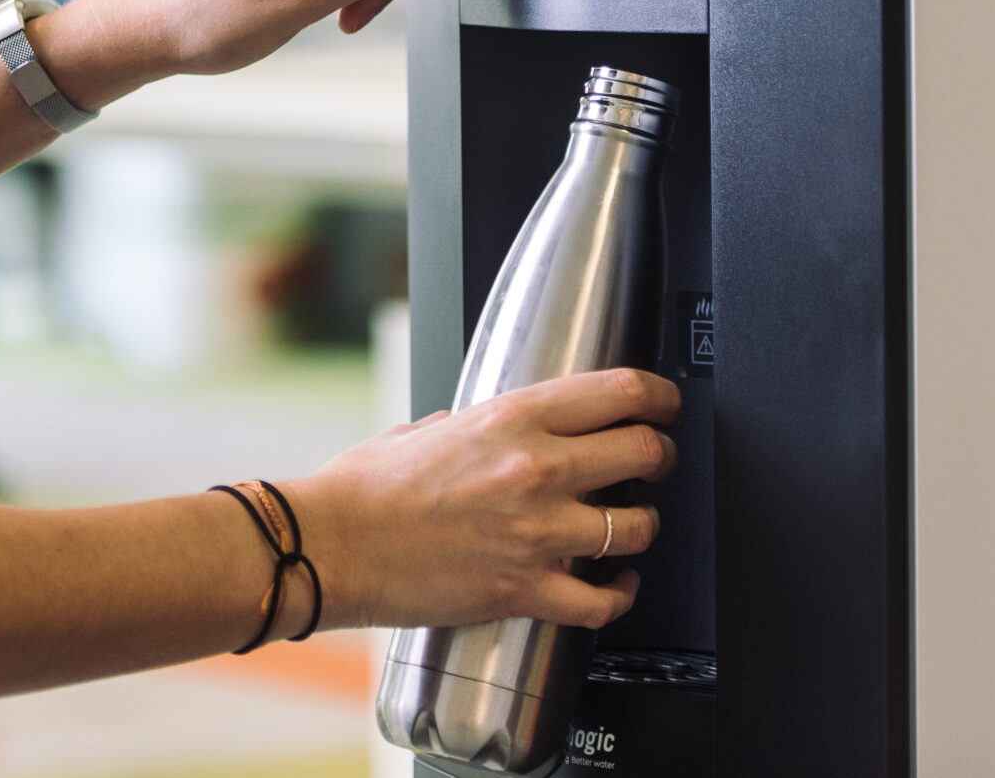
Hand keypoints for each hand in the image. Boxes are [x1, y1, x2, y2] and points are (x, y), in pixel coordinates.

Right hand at [286, 367, 682, 632]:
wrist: (332, 546)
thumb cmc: (363, 490)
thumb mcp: (424, 427)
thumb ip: (471, 423)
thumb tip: (486, 427)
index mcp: (510, 418)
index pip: (619, 392)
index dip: (658, 396)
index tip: (662, 403)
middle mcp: (533, 470)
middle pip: (643, 453)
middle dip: (659, 455)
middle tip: (655, 459)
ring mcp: (535, 533)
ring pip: (636, 527)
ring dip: (642, 526)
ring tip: (632, 524)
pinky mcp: (525, 589)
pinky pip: (602, 601)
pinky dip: (620, 595)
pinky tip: (618, 585)